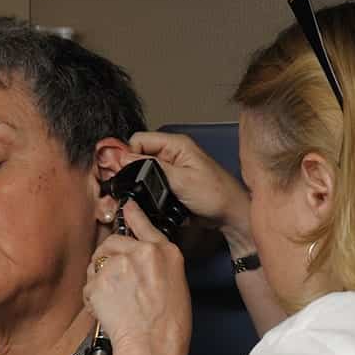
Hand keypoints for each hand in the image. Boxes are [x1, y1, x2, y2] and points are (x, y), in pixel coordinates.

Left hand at [87, 200, 191, 354]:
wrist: (152, 344)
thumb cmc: (169, 323)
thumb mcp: (176, 283)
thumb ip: (158, 263)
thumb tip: (144, 259)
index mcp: (165, 252)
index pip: (144, 224)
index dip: (132, 214)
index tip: (126, 206)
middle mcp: (140, 252)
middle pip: (113, 242)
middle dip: (109, 258)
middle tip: (117, 283)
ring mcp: (117, 264)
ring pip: (97, 262)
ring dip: (100, 277)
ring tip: (116, 300)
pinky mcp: (98, 280)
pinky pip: (89, 284)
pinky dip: (93, 297)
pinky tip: (108, 310)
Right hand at [110, 130, 253, 246]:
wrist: (231, 215)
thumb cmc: (216, 195)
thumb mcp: (181, 180)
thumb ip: (151, 167)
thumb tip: (123, 158)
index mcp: (176, 144)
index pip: (139, 140)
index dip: (128, 154)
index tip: (124, 172)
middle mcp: (172, 154)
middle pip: (139, 155)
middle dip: (132, 170)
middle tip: (130, 187)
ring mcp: (171, 170)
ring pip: (143, 171)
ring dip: (140, 183)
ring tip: (141, 196)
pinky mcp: (171, 184)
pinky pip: (151, 184)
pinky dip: (148, 192)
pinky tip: (149, 201)